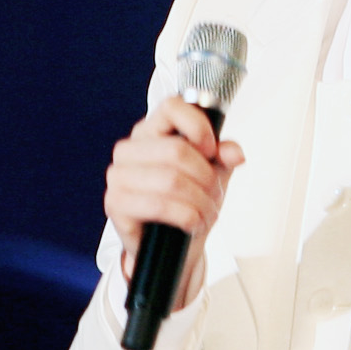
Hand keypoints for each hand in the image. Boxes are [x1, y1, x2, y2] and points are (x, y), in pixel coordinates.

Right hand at [105, 97, 244, 309]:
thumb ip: (224, 155)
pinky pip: (159, 206)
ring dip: (199, 201)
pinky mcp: (115, 203)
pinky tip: (192, 223)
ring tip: (207, 212)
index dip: (198, 126)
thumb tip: (234, 154)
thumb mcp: (214, 171)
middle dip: (206, 178)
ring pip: (171, 180)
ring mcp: (118, 176)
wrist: (173, 243)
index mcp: (151, 130)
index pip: (172, 106)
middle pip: (177, 150)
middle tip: (215, 194)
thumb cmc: (189, 199)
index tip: (211, 150)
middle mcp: (129, 149)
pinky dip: (186, 217)